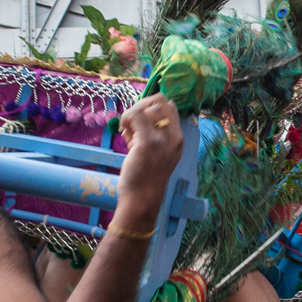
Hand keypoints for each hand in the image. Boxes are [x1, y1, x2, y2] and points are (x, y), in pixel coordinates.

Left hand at [114, 94, 184, 222]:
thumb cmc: (145, 178)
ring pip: (146, 107)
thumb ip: (153, 135)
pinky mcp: (148, 142)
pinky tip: (123, 134)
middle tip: (132, 125)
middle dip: (142, 107)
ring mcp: (162, 139)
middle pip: (160, 101)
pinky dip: (126, 119)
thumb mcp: (157, 154)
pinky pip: (135, 115)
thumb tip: (136, 117)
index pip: (170, 106)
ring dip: (132, 115)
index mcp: (178, 139)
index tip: (140, 123)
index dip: (151, 107)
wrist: (142, 199)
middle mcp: (174, 137)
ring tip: (128, 134)